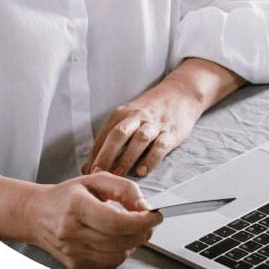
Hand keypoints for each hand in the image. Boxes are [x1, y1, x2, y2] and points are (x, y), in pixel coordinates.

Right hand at [28, 172, 161, 268]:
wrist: (38, 214)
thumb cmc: (68, 195)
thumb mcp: (95, 179)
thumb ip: (124, 188)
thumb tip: (144, 205)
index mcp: (76, 206)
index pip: (115, 222)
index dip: (141, 221)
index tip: (155, 215)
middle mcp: (72, 232)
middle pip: (119, 241)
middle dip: (142, 231)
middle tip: (148, 221)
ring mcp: (72, 252)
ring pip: (117, 256)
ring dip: (133, 243)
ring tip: (131, 228)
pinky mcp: (75, 265)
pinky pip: (108, 264)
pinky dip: (120, 252)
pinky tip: (117, 239)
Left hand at [83, 77, 204, 177]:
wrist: (180, 93)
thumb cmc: (149, 110)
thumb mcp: (128, 116)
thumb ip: (110, 139)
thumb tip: (88, 167)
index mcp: (123, 113)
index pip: (105, 135)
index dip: (95, 154)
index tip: (88, 172)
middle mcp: (138, 117)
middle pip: (119, 134)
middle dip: (107, 155)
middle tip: (99, 173)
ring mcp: (155, 124)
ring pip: (139, 139)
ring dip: (127, 158)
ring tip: (119, 175)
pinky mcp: (171, 132)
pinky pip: (160, 145)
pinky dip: (151, 159)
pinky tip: (143, 171)